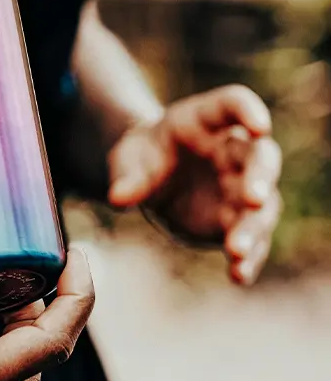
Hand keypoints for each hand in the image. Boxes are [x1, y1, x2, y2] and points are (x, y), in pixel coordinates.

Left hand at [108, 85, 281, 284]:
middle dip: (261, 177)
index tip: (259, 126)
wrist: (150, 180)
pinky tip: (237, 276)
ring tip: (235, 251)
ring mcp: (240, 186)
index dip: (250, 111)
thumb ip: (127, 176)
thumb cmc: (142, 156)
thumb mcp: (127, 159)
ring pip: (262, 204)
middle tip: (252, 199)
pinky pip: (251, 239)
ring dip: (253, 227)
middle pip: (261, 157)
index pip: (234, 104)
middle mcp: (233, 151)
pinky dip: (248, 258)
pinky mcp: (235, 219)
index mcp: (206, 120)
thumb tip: (118, 198)